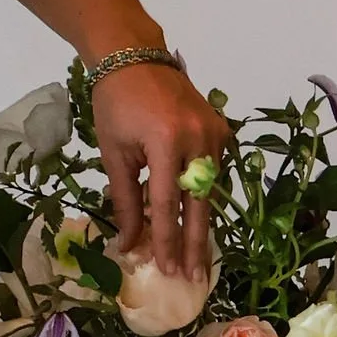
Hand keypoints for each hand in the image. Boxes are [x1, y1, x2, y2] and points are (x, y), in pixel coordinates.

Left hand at [94, 62, 230, 273]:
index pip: (166, 204)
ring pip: (211, 191)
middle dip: (197, 245)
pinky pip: (216, 172)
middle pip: (200, 204)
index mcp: (165, 142)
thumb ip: (125, 200)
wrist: (136, 58)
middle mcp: (198, 138)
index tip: (168, 270)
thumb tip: (130, 244)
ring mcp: (215, 133)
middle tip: (196, 278)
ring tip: (199, 258)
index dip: (167, 240)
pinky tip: (200, 220)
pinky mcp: (221, 130)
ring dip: (202, 224)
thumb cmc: (116, 104)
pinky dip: (206, 197)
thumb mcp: (114, 153)